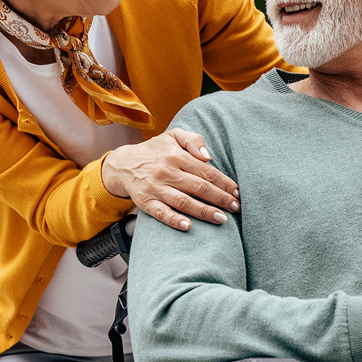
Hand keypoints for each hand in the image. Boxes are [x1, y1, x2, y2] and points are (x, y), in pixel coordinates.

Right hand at [100, 129, 240, 231]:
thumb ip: (193, 140)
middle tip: (236, 208)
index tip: (238, 193)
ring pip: (183, 201)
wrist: (122, 164)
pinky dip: (174, 219)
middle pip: (199, 187)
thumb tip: (208, 156)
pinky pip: (161, 213)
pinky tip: (188, 226)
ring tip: (222, 219)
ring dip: (204, 211)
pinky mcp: (145, 202)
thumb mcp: (172, 136)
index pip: (206, 171)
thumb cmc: (155, 151)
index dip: (225, 183)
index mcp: (176, 155)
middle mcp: (166, 171)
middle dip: (220, 199)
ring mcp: (155, 188)